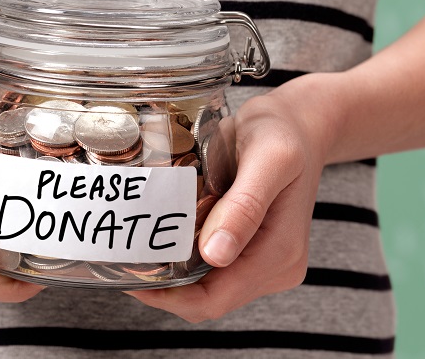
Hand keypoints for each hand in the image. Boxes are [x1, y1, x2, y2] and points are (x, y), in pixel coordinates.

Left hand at [127, 75, 334, 321]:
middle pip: (208, 300)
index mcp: (280, 252)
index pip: (215, 299)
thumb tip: (216, 255)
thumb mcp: (269, 159)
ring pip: (208, 288)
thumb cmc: (283, 134)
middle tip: (124, 261)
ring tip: (138, 250)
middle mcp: (276, 266)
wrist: (300, 125)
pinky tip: (162, 241)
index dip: (168, 297)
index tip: (129, 276)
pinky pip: (212, 270)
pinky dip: (185, 262)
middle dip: (165, 289)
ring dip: (173, 277)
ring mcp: (266, 262)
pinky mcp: (253, 251)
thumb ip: (244, 207)